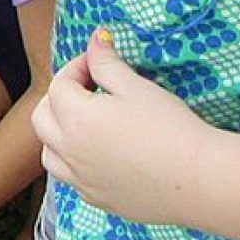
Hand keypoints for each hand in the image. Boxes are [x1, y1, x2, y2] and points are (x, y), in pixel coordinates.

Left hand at [32, 29, 211, 223]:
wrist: (198, 180)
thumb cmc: (169, 127)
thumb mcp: (136, 87)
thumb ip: (106, 63)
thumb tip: (94, 40)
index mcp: (75, 118)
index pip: (59, 84)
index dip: (77, 67)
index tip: (98, 62)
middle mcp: (69, 152)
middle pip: (42, 119)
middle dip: (58, 98)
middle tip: (87, 89)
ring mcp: (80, 180)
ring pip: (49, 153)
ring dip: (59, 134)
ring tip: (87, 124)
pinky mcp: (97, 199)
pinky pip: (71, 178)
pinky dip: (75, 162)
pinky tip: (101, 154)